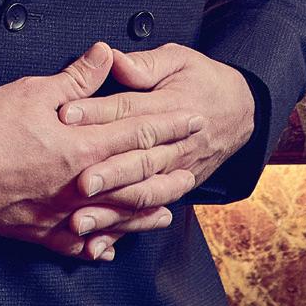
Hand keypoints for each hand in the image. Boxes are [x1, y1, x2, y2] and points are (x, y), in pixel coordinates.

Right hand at [0, 40, 201, 260]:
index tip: (193, 119)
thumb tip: (106, 53)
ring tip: (166, 213)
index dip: (169, 125)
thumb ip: (77, 77)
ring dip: (144, 214)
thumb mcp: (36, 91)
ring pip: (115, 217)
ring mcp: (63, 212)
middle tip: (193, 168)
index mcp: (83, 145)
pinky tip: (109, 248)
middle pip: (137, 179)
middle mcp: (81, 183)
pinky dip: (97, 245)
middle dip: (168, 172)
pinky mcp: (40, 231)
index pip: (139, 133)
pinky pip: (76, 244)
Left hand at [53, 42, 255, 241]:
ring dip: (111, 212)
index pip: (129, 110)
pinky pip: (146, 216)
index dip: (97, 112)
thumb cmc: (202, 80)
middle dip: (107, 174)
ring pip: (141, 196)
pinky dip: (122, 233)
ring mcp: (175, 173)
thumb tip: (113, 58)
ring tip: (78, 222)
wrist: (240, 112)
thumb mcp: (179, 60)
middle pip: (137, 161)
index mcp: (171, 107)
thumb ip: (145, 64)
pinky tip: (97, 247)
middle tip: (78, 183)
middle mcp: (174, 146)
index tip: (65, 115)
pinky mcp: (172, 190)